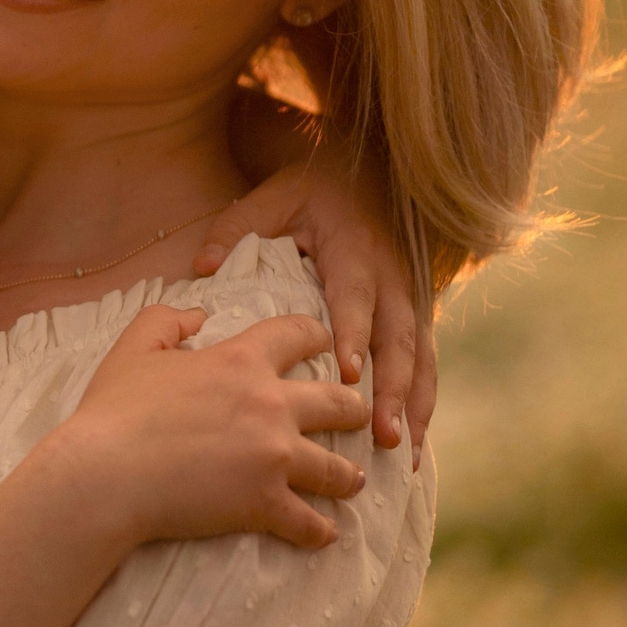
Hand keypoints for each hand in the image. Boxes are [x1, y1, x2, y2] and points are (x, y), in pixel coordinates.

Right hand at [55, 304, 368, 551]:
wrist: (106, 473)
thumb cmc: (114, 409)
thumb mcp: (134, 347)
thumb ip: (167, 320)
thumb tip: (199, 314)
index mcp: (242, 361)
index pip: (299, 334)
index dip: (317, 336)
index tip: (324, 344)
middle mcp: (272, 406)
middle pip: (340, 404)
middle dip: (354, 410)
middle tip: (356, 418)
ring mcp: (275, 459)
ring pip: (338, 469)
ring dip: (348, 476)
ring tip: (352, 482)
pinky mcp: (265, 504)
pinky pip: (311, 523)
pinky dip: (320, 531)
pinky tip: (324, 534)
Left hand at [194, 159, 436, 451]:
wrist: (361, 175)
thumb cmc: (309, 192)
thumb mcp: (272, 196)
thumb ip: (237, 227)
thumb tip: (202, 265)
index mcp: (354, 252)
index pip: (355, 297)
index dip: (354, 335)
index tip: (348, 374)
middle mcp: (390, 279)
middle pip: (398, 338)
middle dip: (393, 389)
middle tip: (382, 433)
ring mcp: (408, 299)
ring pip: (420, 357)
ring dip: (413, 404)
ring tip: (401, 451)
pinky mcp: (413, 315)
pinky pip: (424, 362)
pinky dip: (421, 401)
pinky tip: (413, 443)